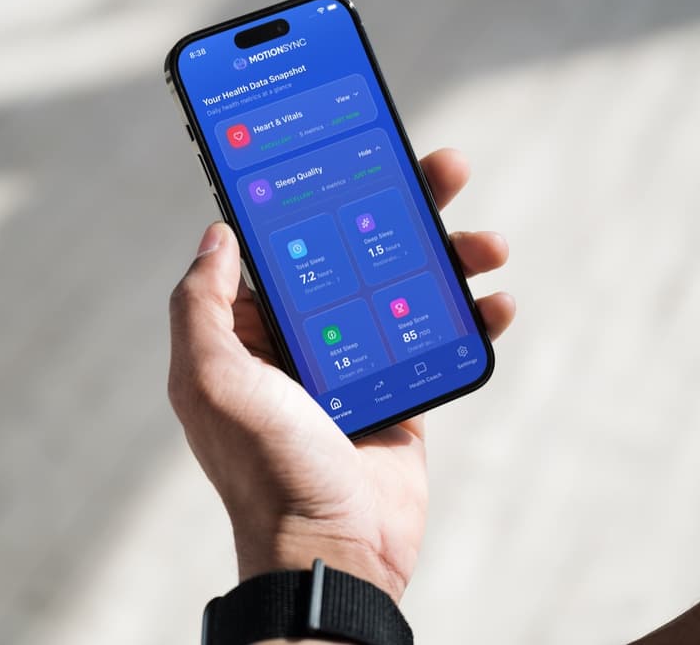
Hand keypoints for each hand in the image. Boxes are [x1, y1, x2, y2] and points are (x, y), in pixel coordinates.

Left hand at [168, 148, 513, 600]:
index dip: (323, 194)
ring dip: (451, 256)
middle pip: (362, 250)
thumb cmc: (267, 467)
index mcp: (255, 329)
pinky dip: (473, 316)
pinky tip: (497, 301)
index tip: (358, 151)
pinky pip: (441, 339)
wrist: (333, 549)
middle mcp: (306, 338)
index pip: (290, 242)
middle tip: (445, 168)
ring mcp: (359, 363)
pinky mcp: (405, 393)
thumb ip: (202, 304)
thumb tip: (217, 234)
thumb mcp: (212, 379)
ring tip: (488, 243)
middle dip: (404, 206)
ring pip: (410, 287)